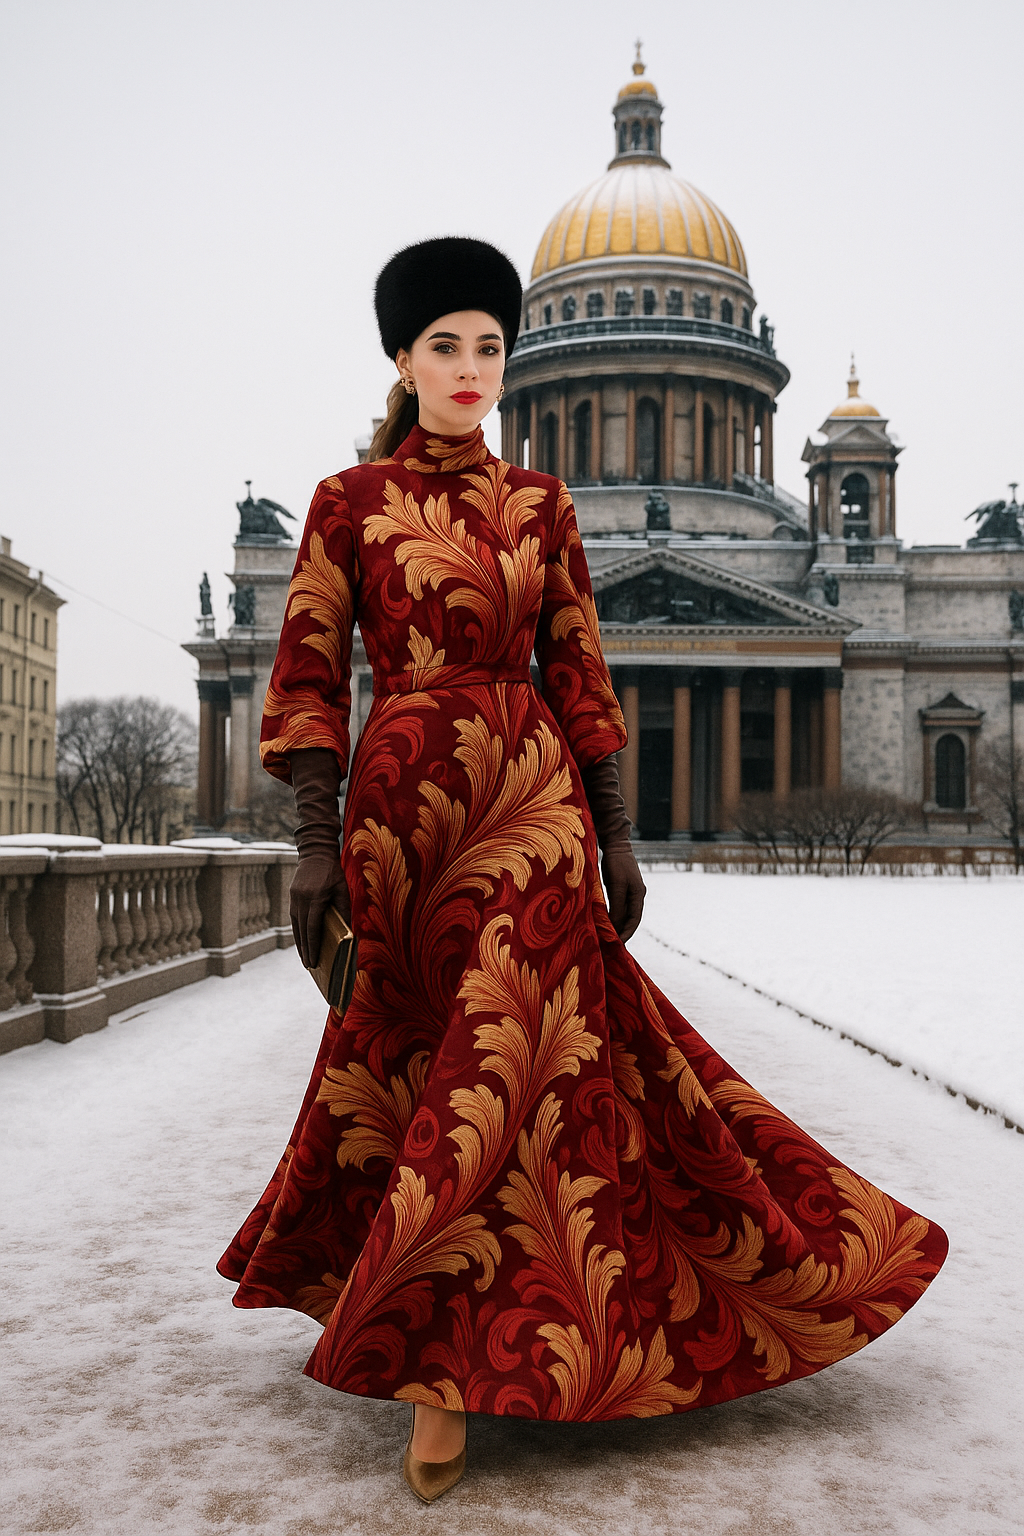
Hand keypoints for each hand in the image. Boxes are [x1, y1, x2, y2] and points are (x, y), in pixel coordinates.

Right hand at [289, 853, 350, 967]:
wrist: (315, 853)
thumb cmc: (333, 872)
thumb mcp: (343, 890)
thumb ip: (343, 910)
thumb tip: (347, 931)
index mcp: (315, 898)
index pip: (313, 927)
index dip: (313, 946)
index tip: (314, 961)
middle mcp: (301, 899)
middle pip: (303, 930)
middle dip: (306, 950)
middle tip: (310, 966)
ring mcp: (294, 898)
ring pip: (296, 926)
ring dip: (300, 943)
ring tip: (305, 958)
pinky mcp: (292, 897)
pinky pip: (294, 919)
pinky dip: (298, 932)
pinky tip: (301, 941)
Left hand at [601, 844, 645, 940]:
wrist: (615, 843)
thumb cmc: (616, 863)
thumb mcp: (616, 885)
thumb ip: (617, 905)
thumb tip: (616, 925)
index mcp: (639, 895)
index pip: (634, 920)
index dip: (626, 933)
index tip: (617, 944)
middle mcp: (637, 894)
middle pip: (631, 919)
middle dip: (622, 931)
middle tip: (611, 944)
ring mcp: (630, 891)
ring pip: (625, 913)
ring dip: (617, 924)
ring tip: (607, 935)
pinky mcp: (622, 887)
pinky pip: (619, 906)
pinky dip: (613, 915)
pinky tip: (605, 921)